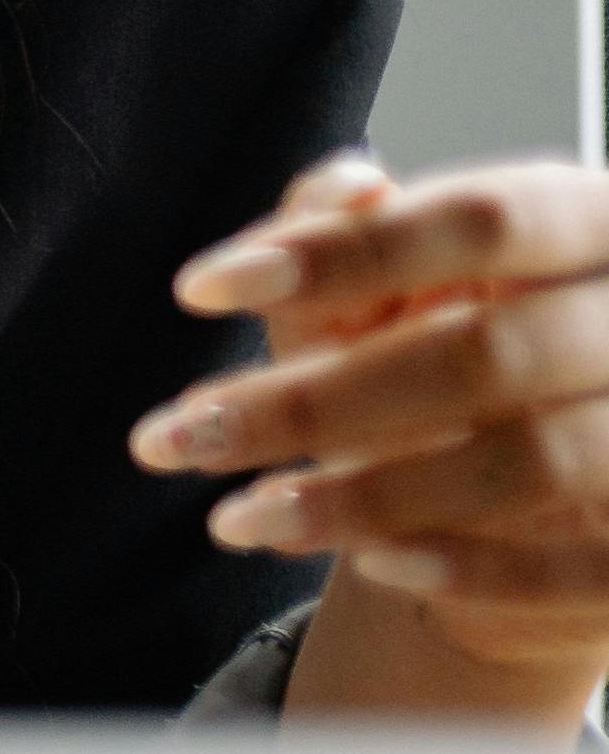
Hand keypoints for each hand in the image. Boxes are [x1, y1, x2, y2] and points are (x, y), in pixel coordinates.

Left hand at [141, 151, 608, 713]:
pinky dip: (467, 569)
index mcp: (594, 225)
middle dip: (316, 402)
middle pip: (488, 354)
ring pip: (531, 461)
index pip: (484, 220)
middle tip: (185, 433)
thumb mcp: (389, 289)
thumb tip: (344, 184)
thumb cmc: (460, 362)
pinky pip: (583, 568)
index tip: (198, 288)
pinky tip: (369, 563)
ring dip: (367, 498)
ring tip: (239, 517)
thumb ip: (348, 231)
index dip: (341, 252)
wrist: (552, 495)